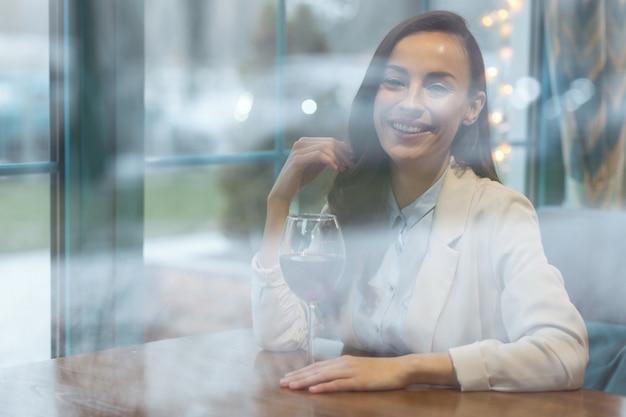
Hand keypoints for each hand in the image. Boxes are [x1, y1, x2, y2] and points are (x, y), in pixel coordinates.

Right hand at [269, 137, 352, 203]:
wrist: (284, 191)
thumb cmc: (300, 178)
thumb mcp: (316, 165)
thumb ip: (327, 157)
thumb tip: (344, 149)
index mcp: (306, 142)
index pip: (329, 140)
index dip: (343, 149)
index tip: (351, 160)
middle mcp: (301, 142)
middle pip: (329, 142)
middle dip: (342, 153)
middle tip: (350, 165)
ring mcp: (298, 150)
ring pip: (325, 147)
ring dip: (337, 158)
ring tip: (342, 168)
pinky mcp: (298, 159)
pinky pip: (319, 155)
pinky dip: (329, 161)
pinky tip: (335, 169)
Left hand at [279, 355, 409, 392]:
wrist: (400, 368)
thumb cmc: (381, 371)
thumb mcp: (359, 369)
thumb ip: (345, 372)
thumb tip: (331, 377)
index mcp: (343, 360)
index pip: (317, 366)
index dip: (301, 371)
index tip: (287, 376)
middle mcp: (344, 363)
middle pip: (316, 370)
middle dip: (297, 376)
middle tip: (281, 382)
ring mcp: (351, 372)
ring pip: (322, 376)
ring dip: (305, 381)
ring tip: (291, 385)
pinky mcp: (358, 381)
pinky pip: (338, 384)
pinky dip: (324, 386)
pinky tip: (313, 389)